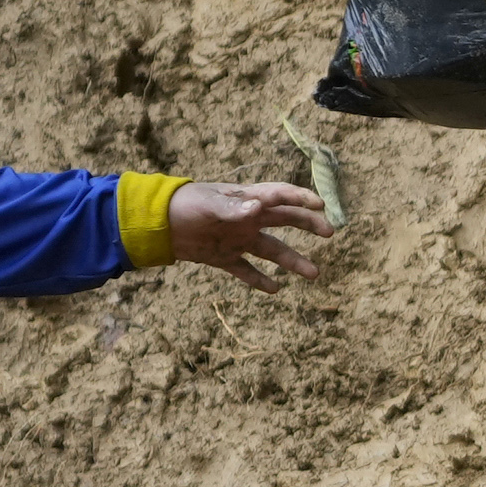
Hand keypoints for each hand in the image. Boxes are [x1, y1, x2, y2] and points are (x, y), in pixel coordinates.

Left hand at [160, 181, 333, 286]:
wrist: (156, 224)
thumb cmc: (183, 205)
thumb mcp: (209, 203)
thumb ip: (234, 207)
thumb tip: (259, 208)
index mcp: (246, 199)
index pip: (280, 195)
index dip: (301, 198)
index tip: (320, 205)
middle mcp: (247, 219)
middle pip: (285, 221)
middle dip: (308, 225)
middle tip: (329, 233)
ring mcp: (237, 239)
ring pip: (272, 251)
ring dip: (293, 261)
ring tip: (314, 274)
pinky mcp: (223, 257)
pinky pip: (246, 271)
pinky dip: (260, 280)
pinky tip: (275, 290)